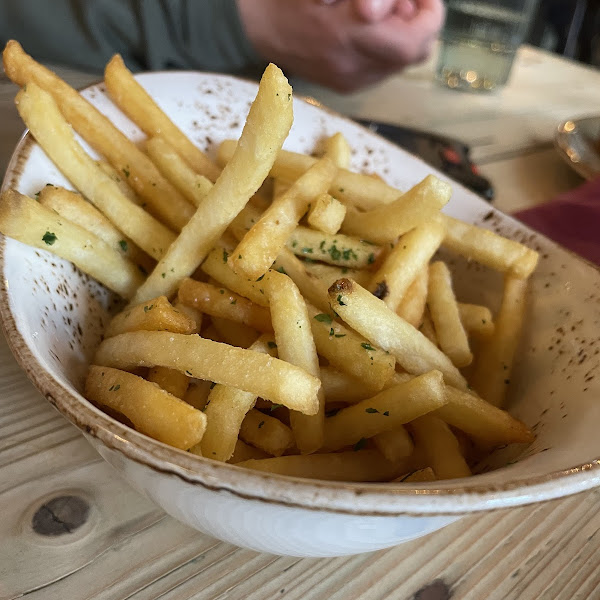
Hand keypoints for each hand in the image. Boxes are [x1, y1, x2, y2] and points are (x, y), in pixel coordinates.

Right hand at [237, 0, 443, 91]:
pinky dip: (387, 47)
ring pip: (400, 63)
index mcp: (345, 39)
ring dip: (404, 35)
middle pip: (414, 54)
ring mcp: (349, 81)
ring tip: (384, 12)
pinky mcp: (345, 85)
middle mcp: (352, 69)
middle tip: (404, 0)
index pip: (413, 42)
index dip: (429, 14)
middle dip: (418, 24)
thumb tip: (373, 10)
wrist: (255, 25)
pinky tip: (370, 29)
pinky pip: (383, 69)